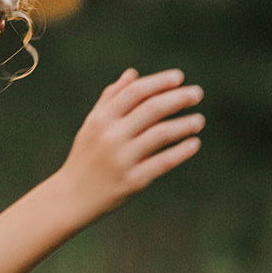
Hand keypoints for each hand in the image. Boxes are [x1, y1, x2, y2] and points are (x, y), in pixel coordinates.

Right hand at [59, 68, 203, 220]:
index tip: (179, 77)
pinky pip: (163, 162)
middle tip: (197, 93)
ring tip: (199, 121)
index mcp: (100, 120)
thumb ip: (110, 99)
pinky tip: (194, 143)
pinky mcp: (132, 181)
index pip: (135, 92)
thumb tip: (133, 74)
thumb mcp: (92, 126)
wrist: (71, 198)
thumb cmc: (85, 157)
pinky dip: (181, 151)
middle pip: (152, 109)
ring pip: (161, 134)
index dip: (159, 82)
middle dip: (178, 98)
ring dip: (184, 125)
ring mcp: (122, 160)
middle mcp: (111, 137)